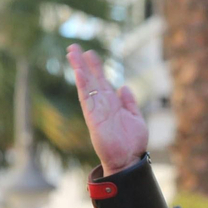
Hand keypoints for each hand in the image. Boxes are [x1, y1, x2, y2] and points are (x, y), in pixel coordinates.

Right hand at [67, 45, 149, 177]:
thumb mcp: (136, 118)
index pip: (102, 82)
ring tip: (72, 53)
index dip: (96, 68)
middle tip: (74, 47)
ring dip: (79, 69)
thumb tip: (124, 87)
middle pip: (91, 79)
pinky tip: (78, 72)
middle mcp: (103, 104)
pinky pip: (86, 98)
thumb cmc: (133, 143)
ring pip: (86, 85)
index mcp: (113, 104)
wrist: (128, 160)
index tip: (90, 54)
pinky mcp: (93, 117)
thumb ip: (129, 103)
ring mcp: (97, 109)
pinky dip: (82, 85)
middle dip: (84, 63)